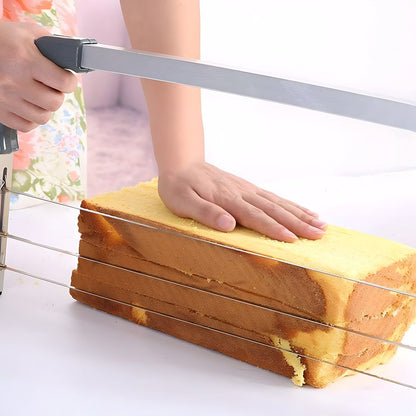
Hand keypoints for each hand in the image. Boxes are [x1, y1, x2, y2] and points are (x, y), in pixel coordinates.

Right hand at [0, 22, 77, 131]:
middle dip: (57, 95)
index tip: (66, 79)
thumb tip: (72, 60)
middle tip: (50, 87)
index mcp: (25, 59)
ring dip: (45, 108)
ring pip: (42, 117)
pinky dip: (31, 119)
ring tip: (38, 96)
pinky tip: (28, 106)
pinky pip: (26, 126)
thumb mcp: (27, 33)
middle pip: (54, 103)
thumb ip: (51, 45)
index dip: (69, 82)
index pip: (63, 82)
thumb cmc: (1, 39)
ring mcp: (5, 98)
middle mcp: (15, 81)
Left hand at [158, 162, 326, 241]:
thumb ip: (205, 213)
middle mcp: (242, 194)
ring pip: (278, 203)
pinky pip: (274, 197)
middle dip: (298, 223)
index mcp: (227, 200)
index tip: (293, 240)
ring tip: (321, 224)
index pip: (255, 216)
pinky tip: (304, 211)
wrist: (182, 163)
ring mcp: (247, 189)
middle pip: (274, 210)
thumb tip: (228, 225)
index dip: (274, 229)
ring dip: (300, 214)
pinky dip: (291, 204)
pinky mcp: (248, 188)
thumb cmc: (179, 186)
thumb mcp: (182, 202)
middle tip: (320, 234)